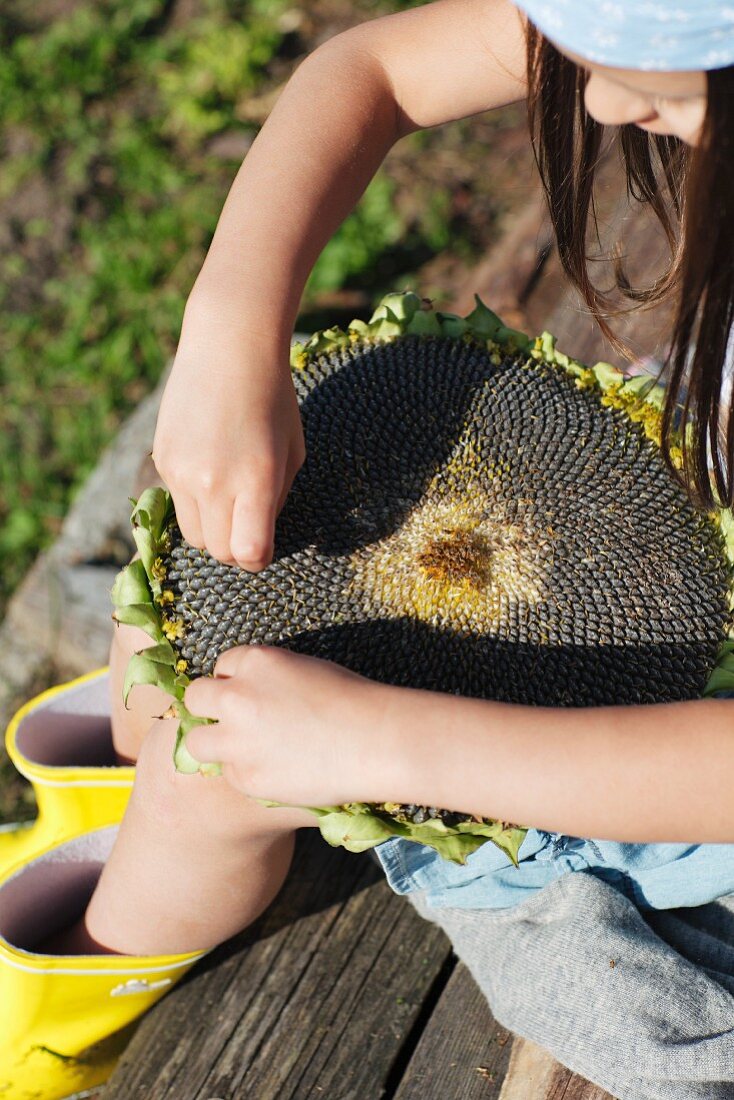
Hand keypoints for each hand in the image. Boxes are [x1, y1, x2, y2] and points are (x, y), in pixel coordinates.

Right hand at [152, 296, 304, 569]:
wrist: (228, 346)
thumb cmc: (273, 399)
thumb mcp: (292, 452)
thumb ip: (276, 499)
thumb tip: (260, 535)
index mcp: (256, 480)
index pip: (250, 553)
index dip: (260, 558)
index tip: (265, 545)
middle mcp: (214, 482)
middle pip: (219, 552)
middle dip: (236, 548)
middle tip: (248, 525)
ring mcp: (182, 473)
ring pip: (193, 536)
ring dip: (213, 531)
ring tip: (229, 502)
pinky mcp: (161, 461)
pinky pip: (176, 504)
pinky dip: (194, 502)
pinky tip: (210, 469)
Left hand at [183, 645, 393, 807]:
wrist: (377, 741)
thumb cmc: (352, 699)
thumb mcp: (303, 669)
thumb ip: (266, 680)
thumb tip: (244, 694)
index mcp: (254, 662)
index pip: (223, 666)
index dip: (237, 682)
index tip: (254, 696)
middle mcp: (236, 697)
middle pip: (196, 698)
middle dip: (212, 708)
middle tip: (236, 723)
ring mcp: (237, 740)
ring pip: (197, 742)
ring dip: (216, 744)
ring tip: (246, 750)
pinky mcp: (246, 777)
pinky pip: (230, 773)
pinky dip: (247, 772)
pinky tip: (278, 769)